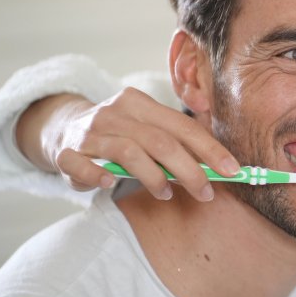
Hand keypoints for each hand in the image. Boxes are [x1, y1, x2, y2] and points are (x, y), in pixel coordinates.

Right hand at [16, 88, 238, 200]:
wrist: (62, 129)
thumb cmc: (119, 133)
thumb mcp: (146, 127)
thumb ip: (177, 141)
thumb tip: (222, 164)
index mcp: (139, 103)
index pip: (182, 125)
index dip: (210, 149)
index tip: (233, 170)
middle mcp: (114, 113)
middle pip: (161, 141)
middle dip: (190, 170)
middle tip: (206, 192)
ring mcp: (89, 132)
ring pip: (129, 152)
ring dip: (154, 177)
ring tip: (167, 194)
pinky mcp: (66, 152)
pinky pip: (81, 164)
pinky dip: (97, 175)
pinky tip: (110, 184)